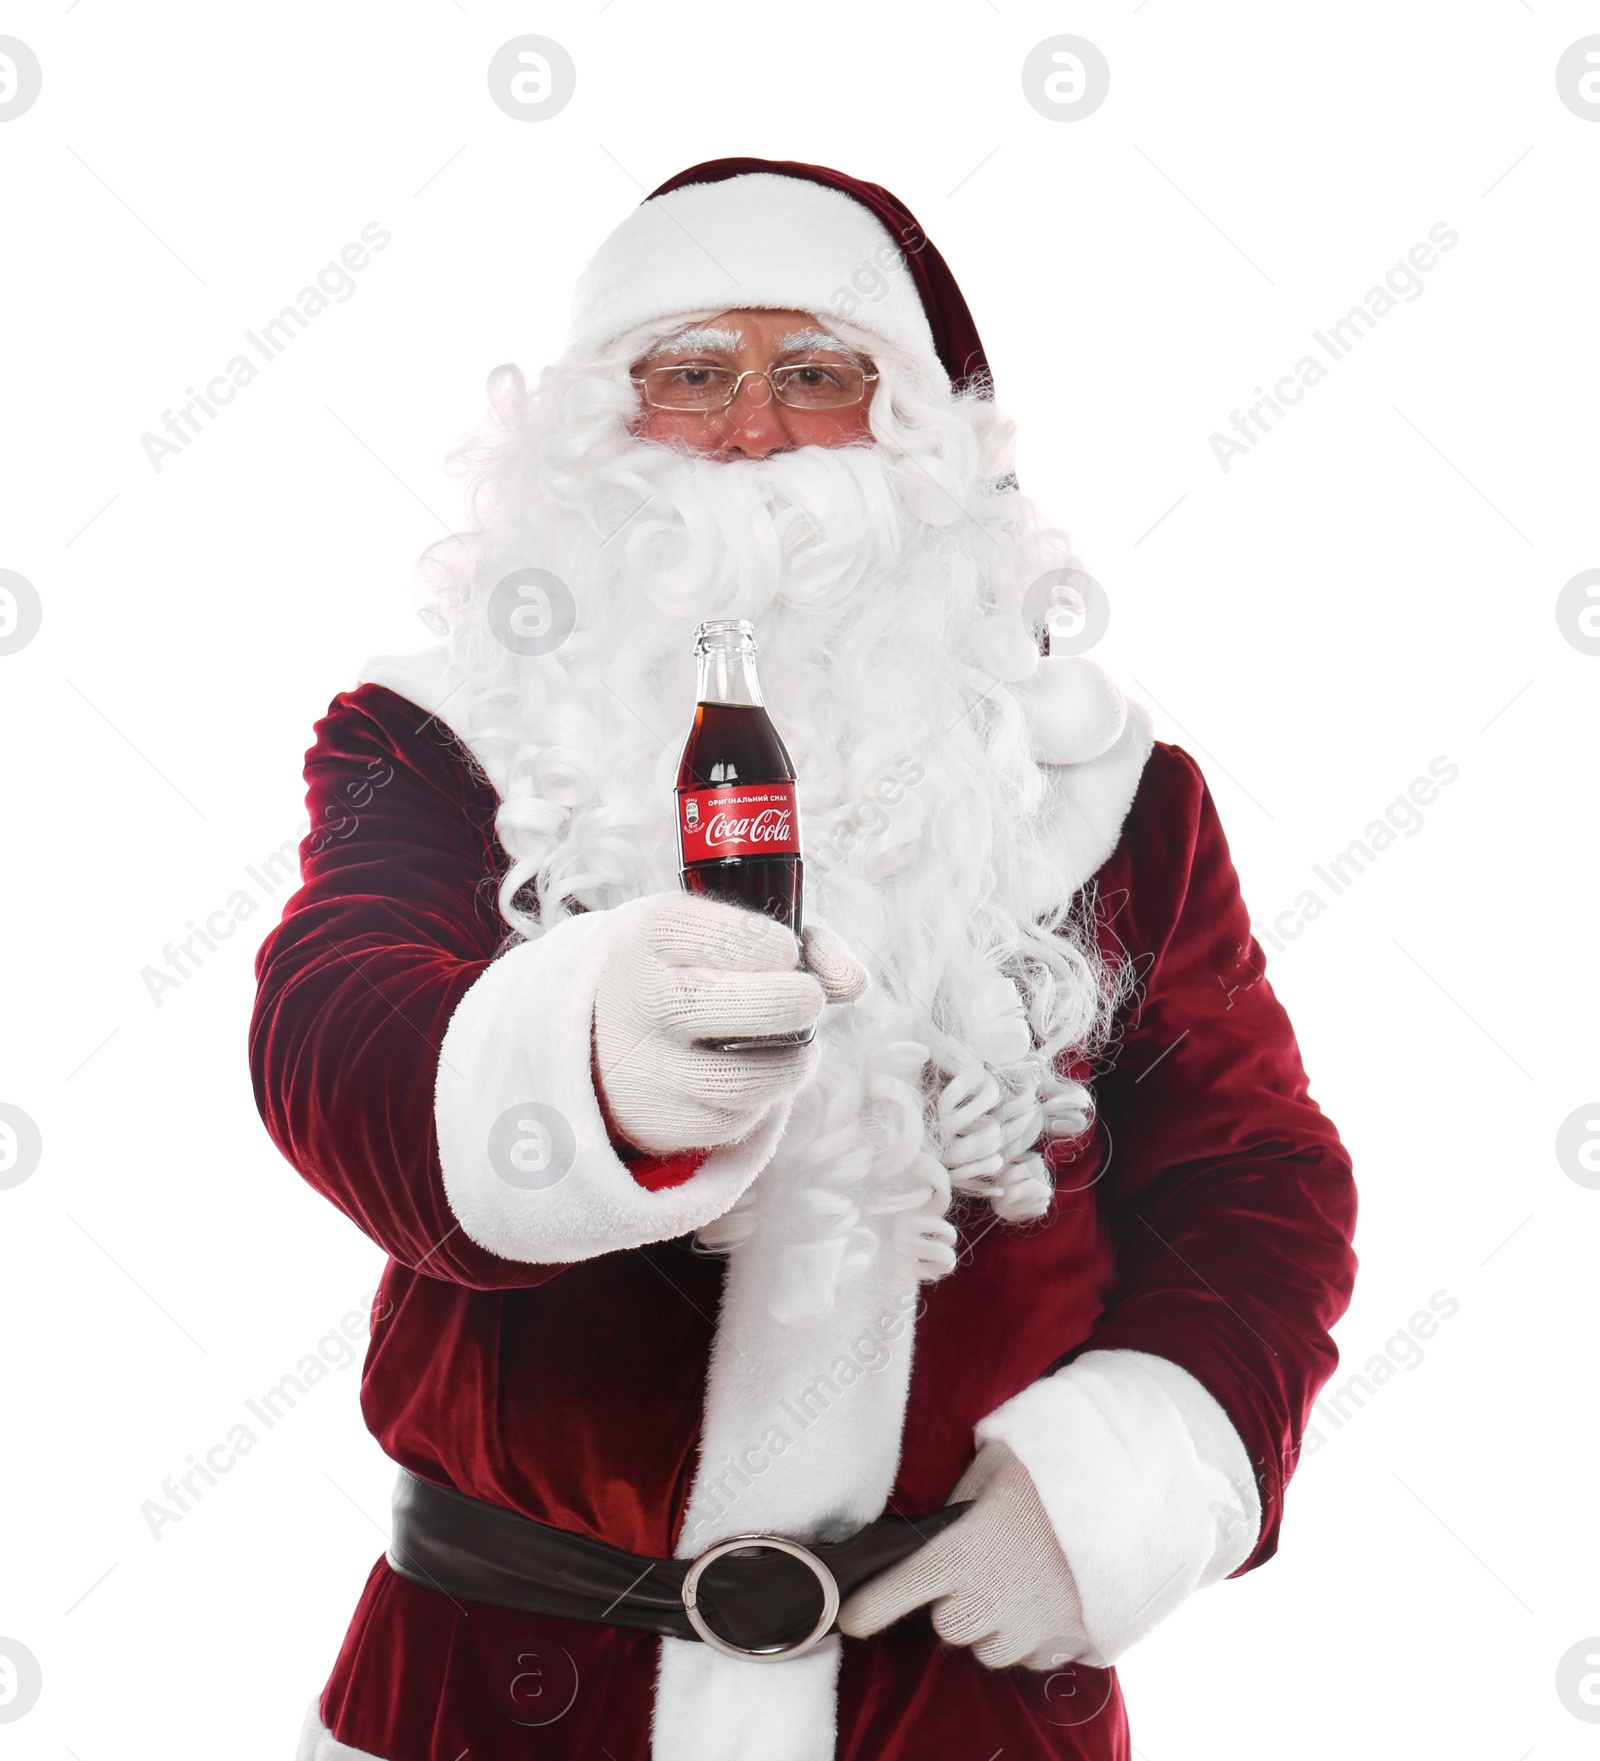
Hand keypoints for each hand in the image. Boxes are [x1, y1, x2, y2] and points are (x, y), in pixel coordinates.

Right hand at [593, 894, 867, 1154]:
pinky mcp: (666, 1120)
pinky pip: (741, 1115)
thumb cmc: (688, 973)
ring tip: (791, 1039)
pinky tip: (753, 1071)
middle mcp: (647, 999)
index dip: (780, 946)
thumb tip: (855, 981)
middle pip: (760, 1006)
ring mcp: (652, 1066)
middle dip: (803, 1002)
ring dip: (796, 1057)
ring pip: (759, 1074)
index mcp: (657, 935)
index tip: (780, 952)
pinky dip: (766, 1094)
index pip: (743, 937)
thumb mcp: (723, 933)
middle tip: (805, 1000)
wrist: (602, 1038)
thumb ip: (805, 943)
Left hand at [838, 1442, 1092, 1671]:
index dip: (868, 1608)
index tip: (851, 1618)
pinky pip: (1023, 1656)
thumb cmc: (1048, 1475)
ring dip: (988, 1623)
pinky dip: (1024, 1637)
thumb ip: (953, 1505)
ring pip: (984, 1647)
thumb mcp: (988, 1470)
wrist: (1121, 1498)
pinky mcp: (1058, 1643)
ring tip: (1014, 1578)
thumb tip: (929, 1528)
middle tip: (977, 1566)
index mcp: (958, 1551)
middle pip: (945, 1625)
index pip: (896, 1592)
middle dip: (952, 1602)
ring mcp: (1022, 1626)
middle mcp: (984, 1598)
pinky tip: (1039, 1596)